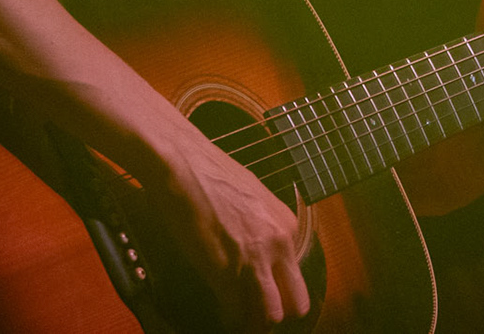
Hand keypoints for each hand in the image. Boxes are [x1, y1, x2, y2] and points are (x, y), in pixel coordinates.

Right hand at [142, 131, 308, 330]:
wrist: (185, 165)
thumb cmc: (213, 176)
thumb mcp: (255, 199)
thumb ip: (265, 226)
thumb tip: (261, 246)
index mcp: (288, 226)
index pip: (298, 275)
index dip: (281, 292)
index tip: (267, 299)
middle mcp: (278, 244)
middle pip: (294, 303)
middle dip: (277, 316)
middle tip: (258, 319)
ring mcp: (253, 259)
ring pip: (269, 314)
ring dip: (254, 322)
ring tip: (242, 322)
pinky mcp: (224, 271)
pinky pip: (235, 310)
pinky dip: (229, 318)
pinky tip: (223, 315)